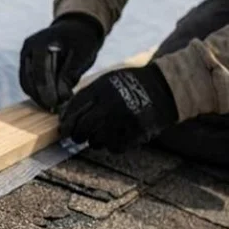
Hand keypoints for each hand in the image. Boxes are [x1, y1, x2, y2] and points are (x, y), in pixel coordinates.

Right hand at [19, 13, 104, 111]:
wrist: (76, 29)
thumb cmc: (81, 40)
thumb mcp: (82, 54)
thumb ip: (70, 73)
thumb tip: (61, 96)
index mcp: (41, 42)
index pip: (39, 69)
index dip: (46, 88)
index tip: (54, 103)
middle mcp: (29, 49)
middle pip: (29, 78)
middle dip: (41, 96)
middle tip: (54, 109)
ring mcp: (26, 57)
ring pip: (26, 83)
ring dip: (38, 97)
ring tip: (52, 108)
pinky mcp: (27, 65)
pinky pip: (28, 83)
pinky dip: (37, 94)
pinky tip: (49, 102)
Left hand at [59, 65, 178, 153]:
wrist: (163, 87)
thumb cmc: (130, 85)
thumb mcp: (107, 81)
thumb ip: (88, 95)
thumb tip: (64, 115)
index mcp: (101, 89)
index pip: (75, 108)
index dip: (67, 121)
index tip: (64, 128)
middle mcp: (110, 104)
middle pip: (82, 128)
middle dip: (77, 135)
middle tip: (78, 137)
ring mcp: (123, 120)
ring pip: (96, 141)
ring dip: (95, 141)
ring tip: (102, 134)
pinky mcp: (136, 132)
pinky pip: (115, 148)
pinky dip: (112, 146)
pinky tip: (116, 138)